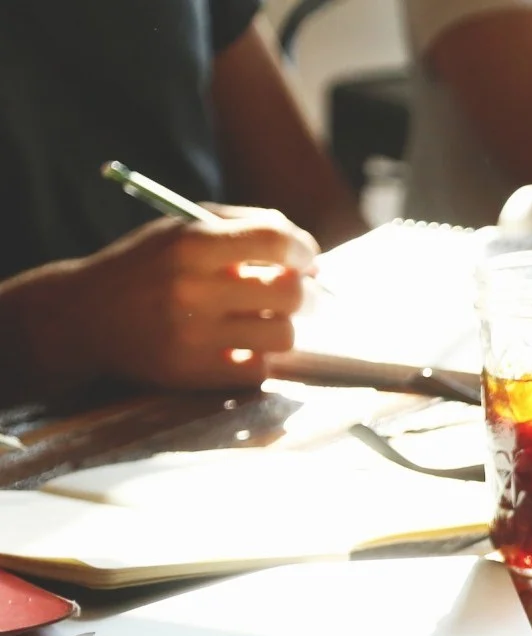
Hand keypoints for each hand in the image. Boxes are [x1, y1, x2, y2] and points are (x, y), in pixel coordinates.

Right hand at [44, 208, 314, 390]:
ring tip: (268, 319)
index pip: (275, 241)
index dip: (304, 250)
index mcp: (190, 243)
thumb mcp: (182, 228)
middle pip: (290, 293)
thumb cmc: (146, 266)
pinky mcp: (190, 372)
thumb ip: (245, 226)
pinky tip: (243, 344)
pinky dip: (259, 357)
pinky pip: (258, 369)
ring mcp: (191, 335)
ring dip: (284, 327)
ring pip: (282, 335)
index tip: (306, 260)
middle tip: (301, 294)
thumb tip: (309, 255)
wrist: (82, 316)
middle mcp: (191, 289)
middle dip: (307, 293)